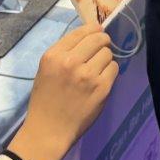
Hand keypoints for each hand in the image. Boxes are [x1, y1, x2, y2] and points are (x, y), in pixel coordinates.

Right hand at [6, 24, 118, 159]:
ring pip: (108, 53)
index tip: (98, 31)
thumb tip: (90, 35)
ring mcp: (88, 75)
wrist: (49, 130)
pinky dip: (110, 71)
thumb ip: (64, 52)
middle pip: (98, 39)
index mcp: (54, 55)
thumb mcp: (46, 69)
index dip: (93, 29)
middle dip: (102, 41)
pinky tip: (102, 79)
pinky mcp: (102, 88)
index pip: (80, 32)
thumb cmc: (45, 99)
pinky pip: (114, 68)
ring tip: (97, 68)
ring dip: (105, 58)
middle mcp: (71, 62)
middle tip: (102, 47)